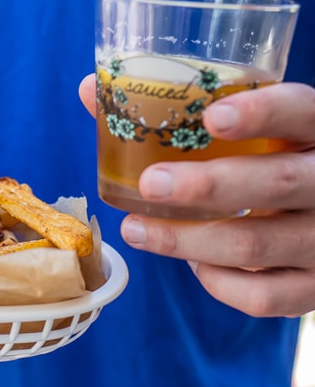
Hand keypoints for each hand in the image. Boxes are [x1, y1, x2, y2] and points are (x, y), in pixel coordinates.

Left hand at [79, 74, 314, 317]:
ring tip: (135, 229)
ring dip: (186, 240)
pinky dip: (218, 281)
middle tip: (150, 184)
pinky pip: (264, 296)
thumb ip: (178, 109)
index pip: (302, 111)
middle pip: (279, 183)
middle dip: (206, 186)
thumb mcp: (247, 127)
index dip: (263, 112)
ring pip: (257, 245)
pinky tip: (192, 262)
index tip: (212, 117)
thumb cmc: (269, 159)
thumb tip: (92, 90)